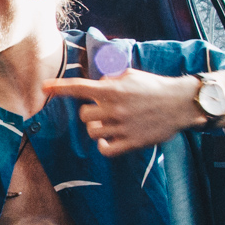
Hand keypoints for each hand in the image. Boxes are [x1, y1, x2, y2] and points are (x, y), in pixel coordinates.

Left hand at [43, 70, 207, 155]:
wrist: (180, 104)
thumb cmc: (154, 87)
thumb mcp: (130, 75)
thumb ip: (110, 80)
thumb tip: (95, 84)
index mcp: (113, 90)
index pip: (79, 88)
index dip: (59, 87)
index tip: (44, 87)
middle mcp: (114, 108)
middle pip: (84, 115)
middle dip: (91, 112)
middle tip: (107, 110)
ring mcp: (122, 127)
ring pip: (93, 132)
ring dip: (98, 128)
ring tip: (113, 123)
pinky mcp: (131, 142)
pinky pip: (105, 150)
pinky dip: (104, 146)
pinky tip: (110, 139)